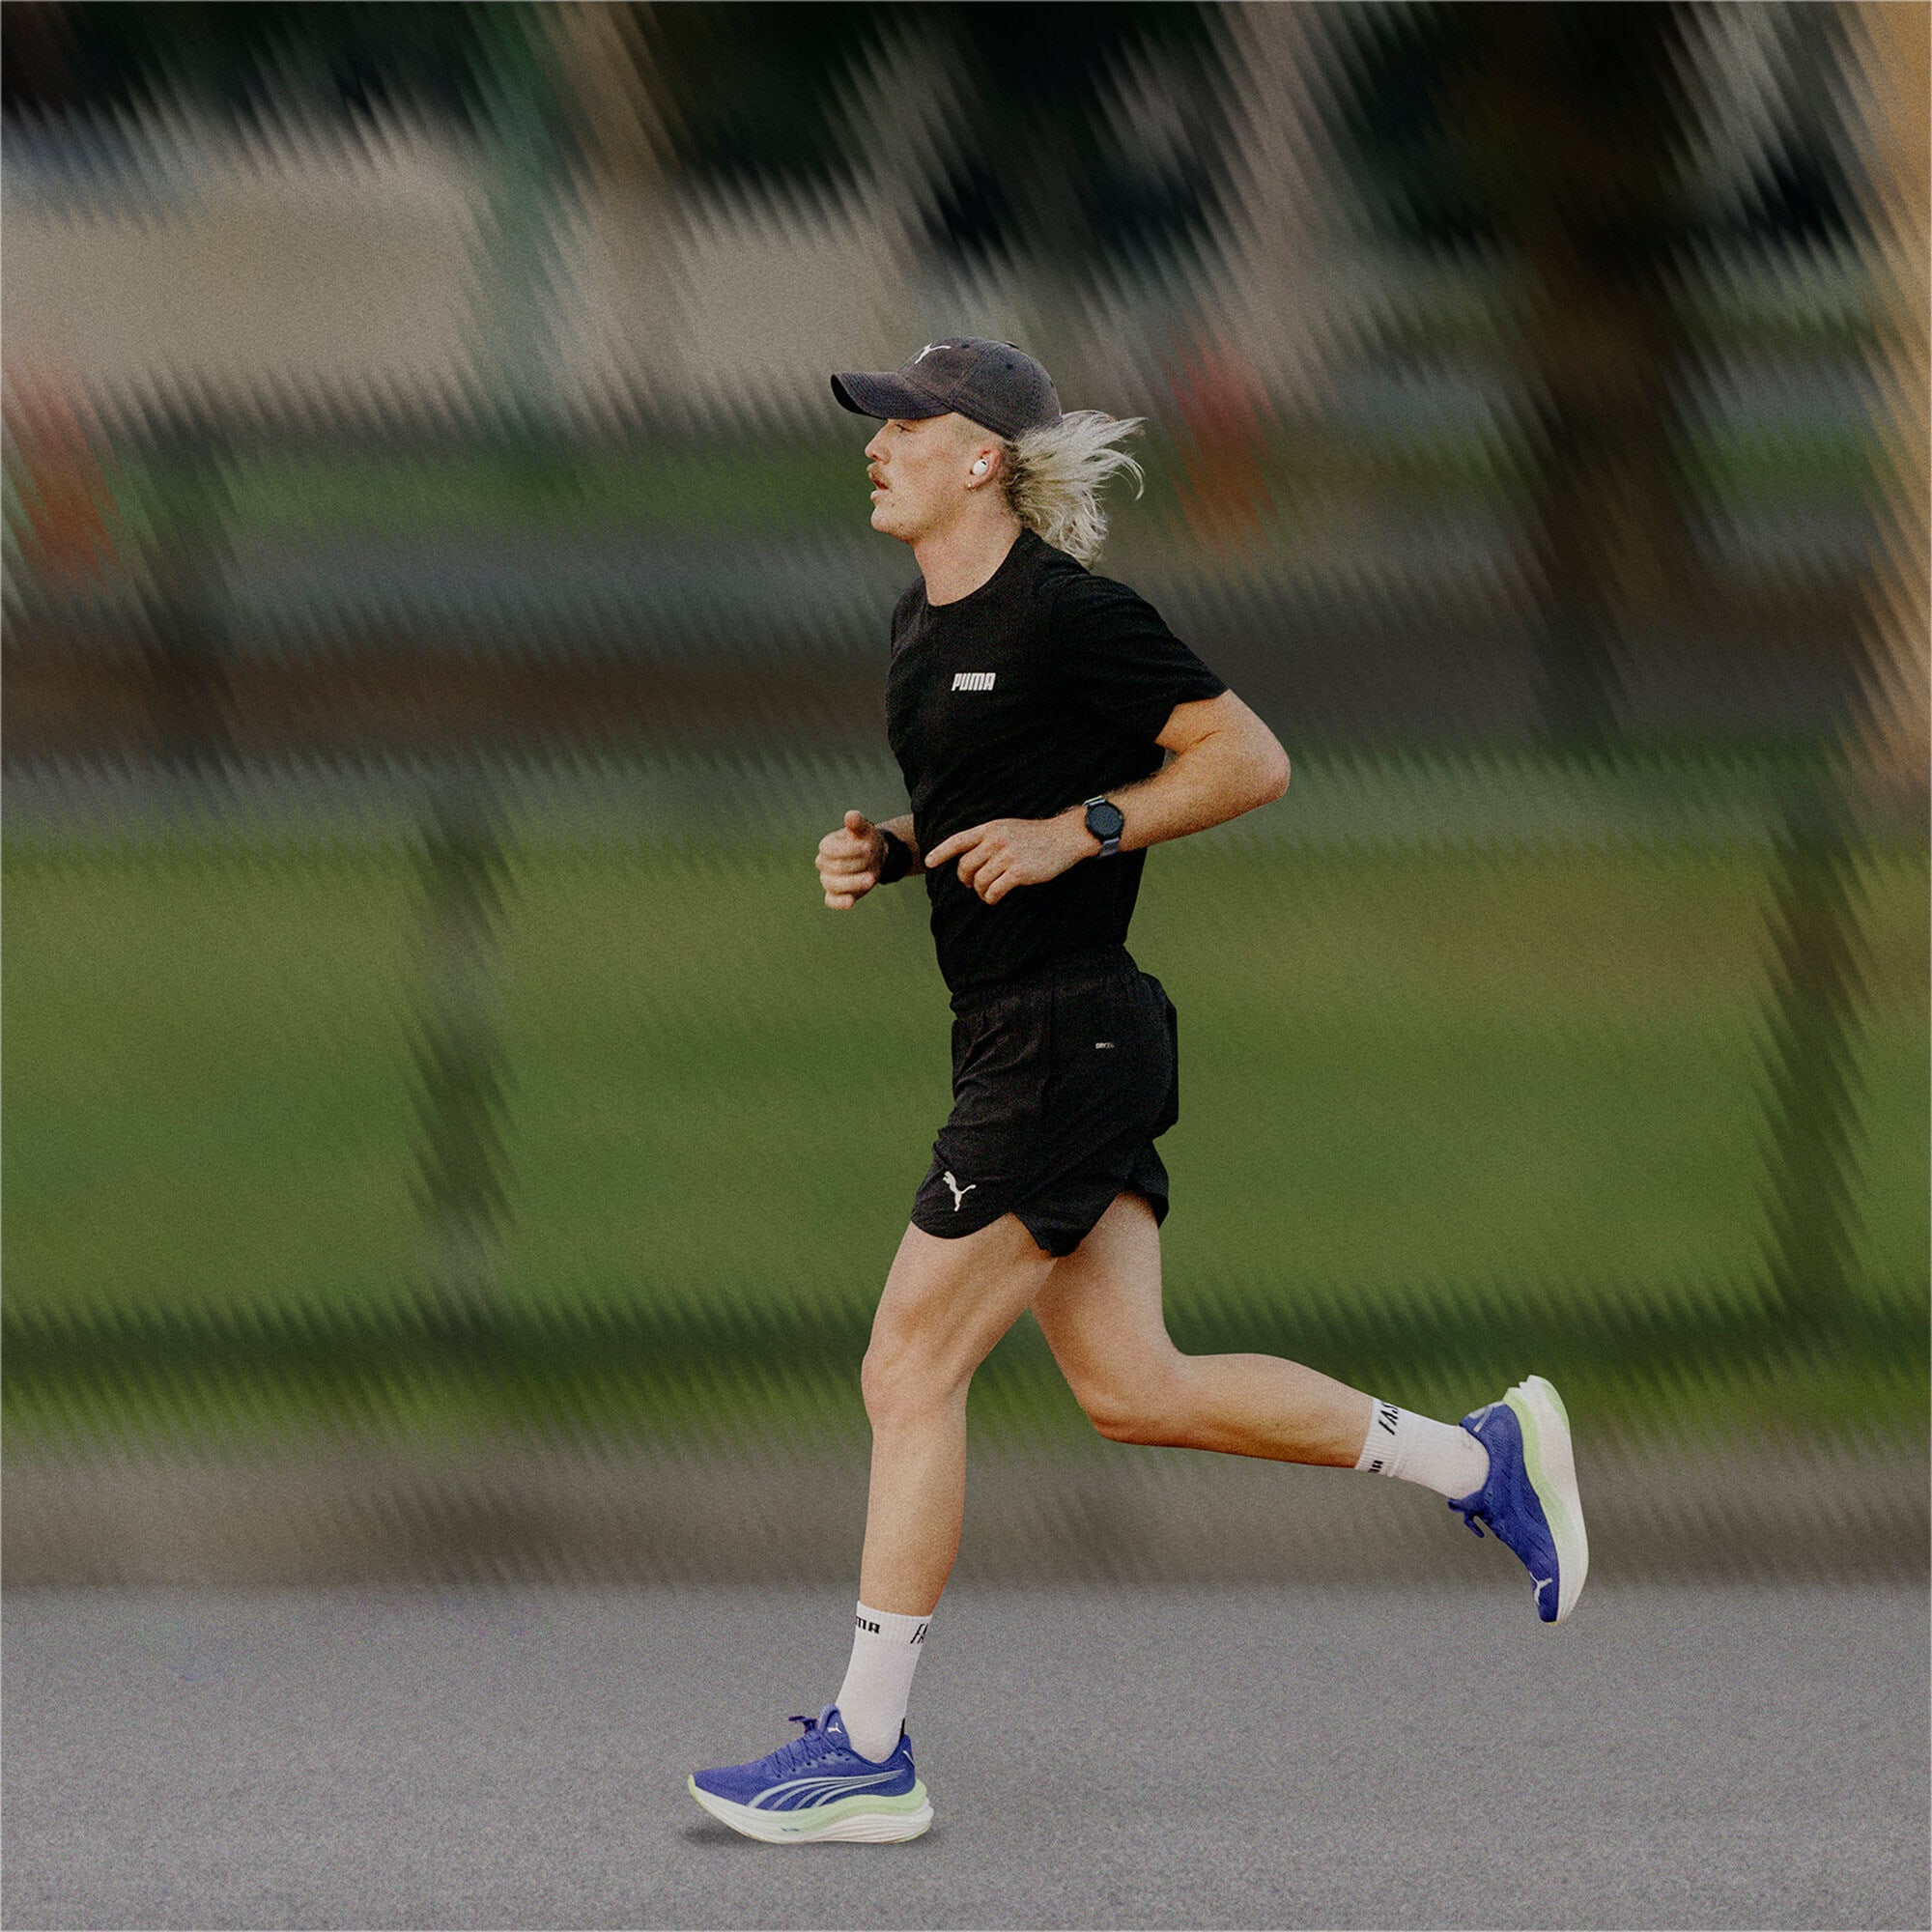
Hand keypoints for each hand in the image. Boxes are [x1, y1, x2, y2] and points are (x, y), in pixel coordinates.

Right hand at [817, 809, 884, 908]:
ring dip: (852, 882)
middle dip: (856, 864)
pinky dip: (839, 902)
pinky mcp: (835, 894)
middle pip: (834, 867)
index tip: (867, 847)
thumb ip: (857, 824)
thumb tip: (851, 816)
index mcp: (826, 846)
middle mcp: (823, 864)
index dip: (848, 849)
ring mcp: (827, 880)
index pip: (829, 850)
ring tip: (871, 879)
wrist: (874, 857)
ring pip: (833, 884)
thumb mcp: (865, 830)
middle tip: (874, 858)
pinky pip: (831, 901)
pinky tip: (851, 901)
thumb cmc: (866, 840)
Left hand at [924, 810, 1092, 904]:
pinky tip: (995, 898)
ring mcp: (1007, 856)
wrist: (1063, 837)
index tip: (928, 862)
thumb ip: (987, 839)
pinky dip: (991, 898)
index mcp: (990, 829)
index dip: (940, 852)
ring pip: (979, 881)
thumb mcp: (1007, 828)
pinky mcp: (1018, 871)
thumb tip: (968, 859)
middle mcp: (995, 840)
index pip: (958, 840)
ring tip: (987, 892)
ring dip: (980, 891)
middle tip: (971, 884)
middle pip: (965, 865)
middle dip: (965, 879)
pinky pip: (994, 890)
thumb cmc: (1035, 836)